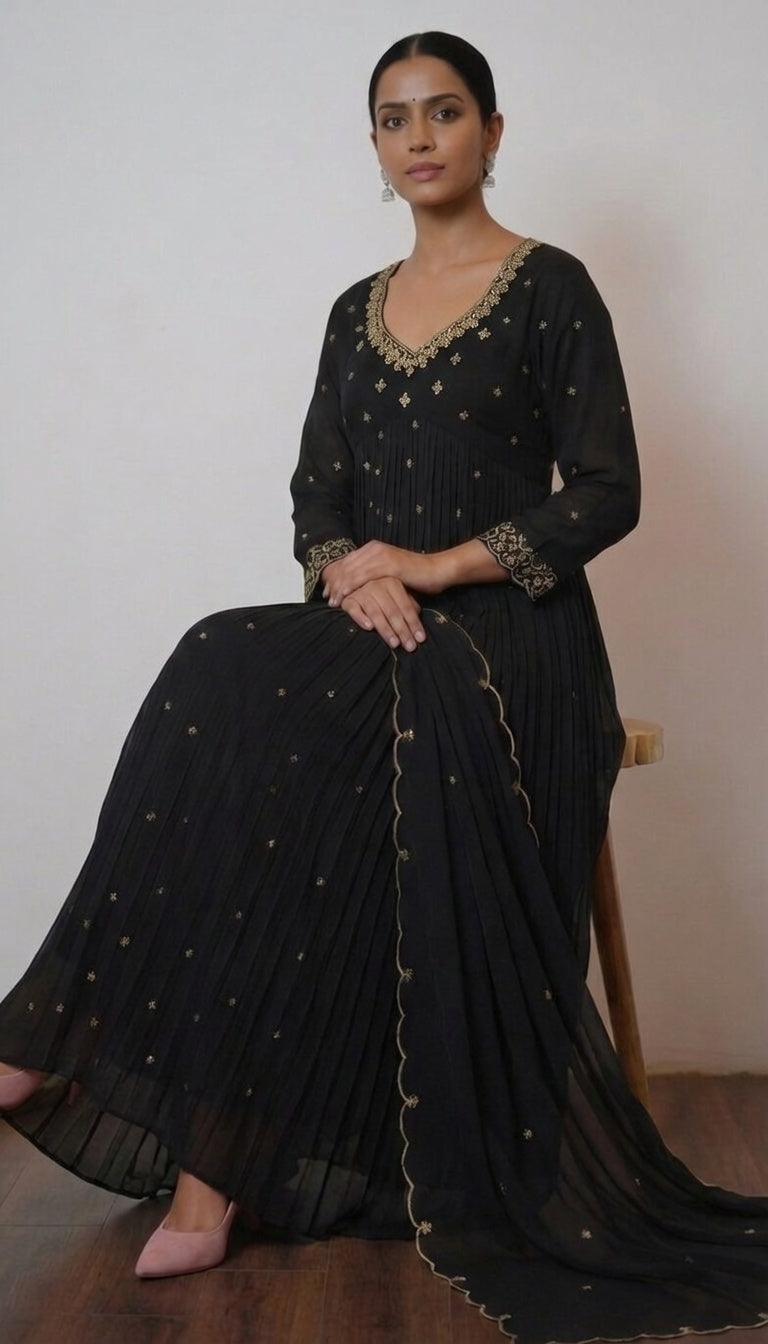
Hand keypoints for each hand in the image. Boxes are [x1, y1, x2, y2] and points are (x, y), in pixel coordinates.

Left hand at [322, 541, 449, 604]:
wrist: (437, 570)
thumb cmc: (417, 575)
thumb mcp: (391, 573)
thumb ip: (376, 575)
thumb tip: (361, 586)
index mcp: (374, 548)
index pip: (348, 561)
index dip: (336, 576)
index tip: (327, 591)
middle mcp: (375, 548)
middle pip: (346, 566)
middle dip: (334, 583)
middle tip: (325, 598)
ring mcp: (381, 555)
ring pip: (351, 572)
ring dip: (338, 587)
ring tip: (331, 602)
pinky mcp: (387, 565)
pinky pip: (361, 577)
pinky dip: (349, 587)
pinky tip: (342, 597)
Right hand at [340, 578, 425, 651]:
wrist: (352, 586)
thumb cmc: (379, 596)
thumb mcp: (396, 597)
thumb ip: (408, 605)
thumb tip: (418, 621)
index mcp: (392, 582)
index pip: (405, 606)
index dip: (414, 623)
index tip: (420, 639)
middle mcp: (376, 584)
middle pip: (392, 611)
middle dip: (402, 630)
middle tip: (410, 646)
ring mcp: (361, 591)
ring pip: (375, 612)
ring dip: (385, 629)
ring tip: (394, 643)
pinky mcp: (347, 599)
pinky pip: (354, 610)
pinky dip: (361, 618)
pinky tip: (369, 628)